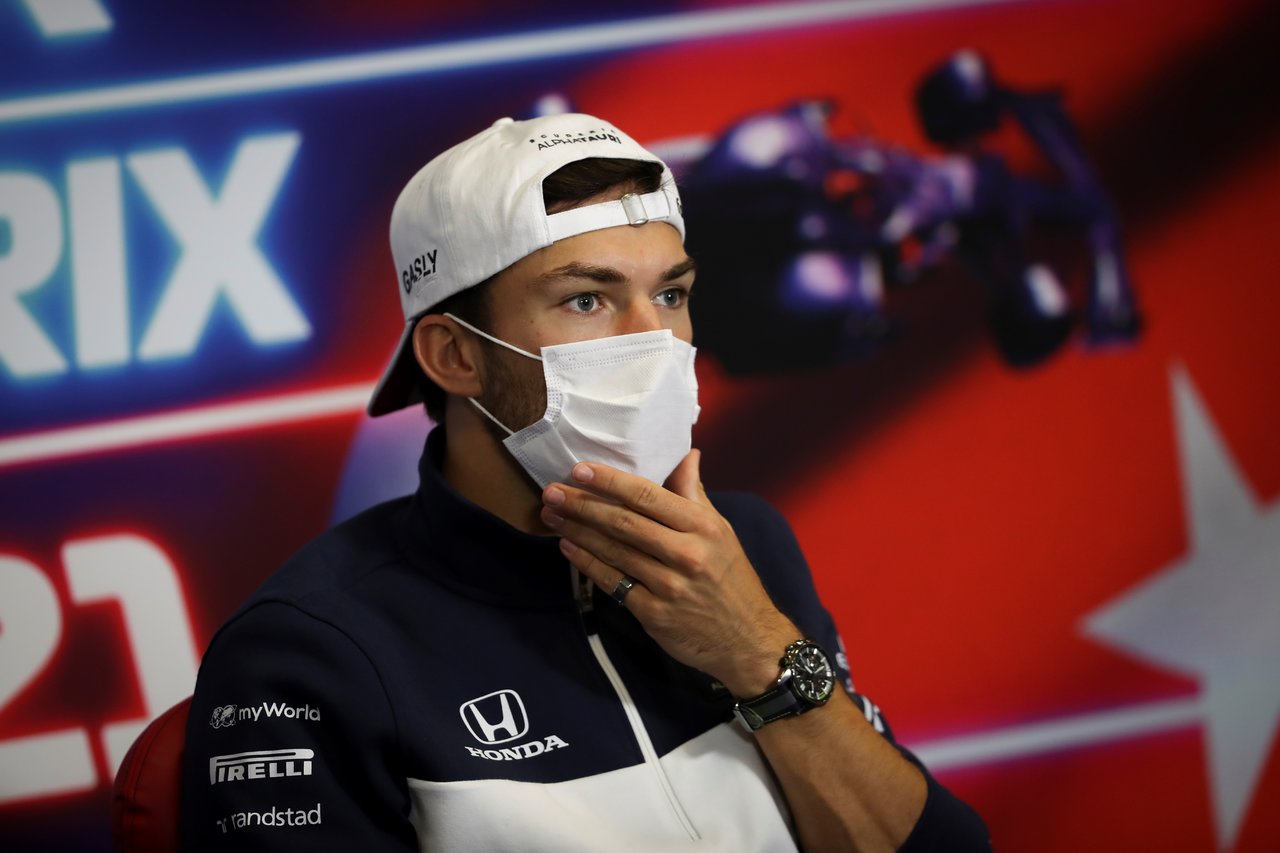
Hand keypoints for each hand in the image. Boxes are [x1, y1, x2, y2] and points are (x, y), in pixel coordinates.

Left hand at [540, 450, 795, 695]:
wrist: (749, 639)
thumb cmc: (732, 579)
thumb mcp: (722, 531)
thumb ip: (695, 494)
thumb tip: (687, 454)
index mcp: (702, 526)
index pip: (647, 496)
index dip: (610, 481)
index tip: (579, 469)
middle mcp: (686, 552)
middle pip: (624, 522)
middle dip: (582, 504)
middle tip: (552, 492)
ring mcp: (669, 585)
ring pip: (613, 551)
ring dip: (577, 531)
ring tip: (552, 516)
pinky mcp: (654, 613)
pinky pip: (613, 583)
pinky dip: (587, 563)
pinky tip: (568, 548)